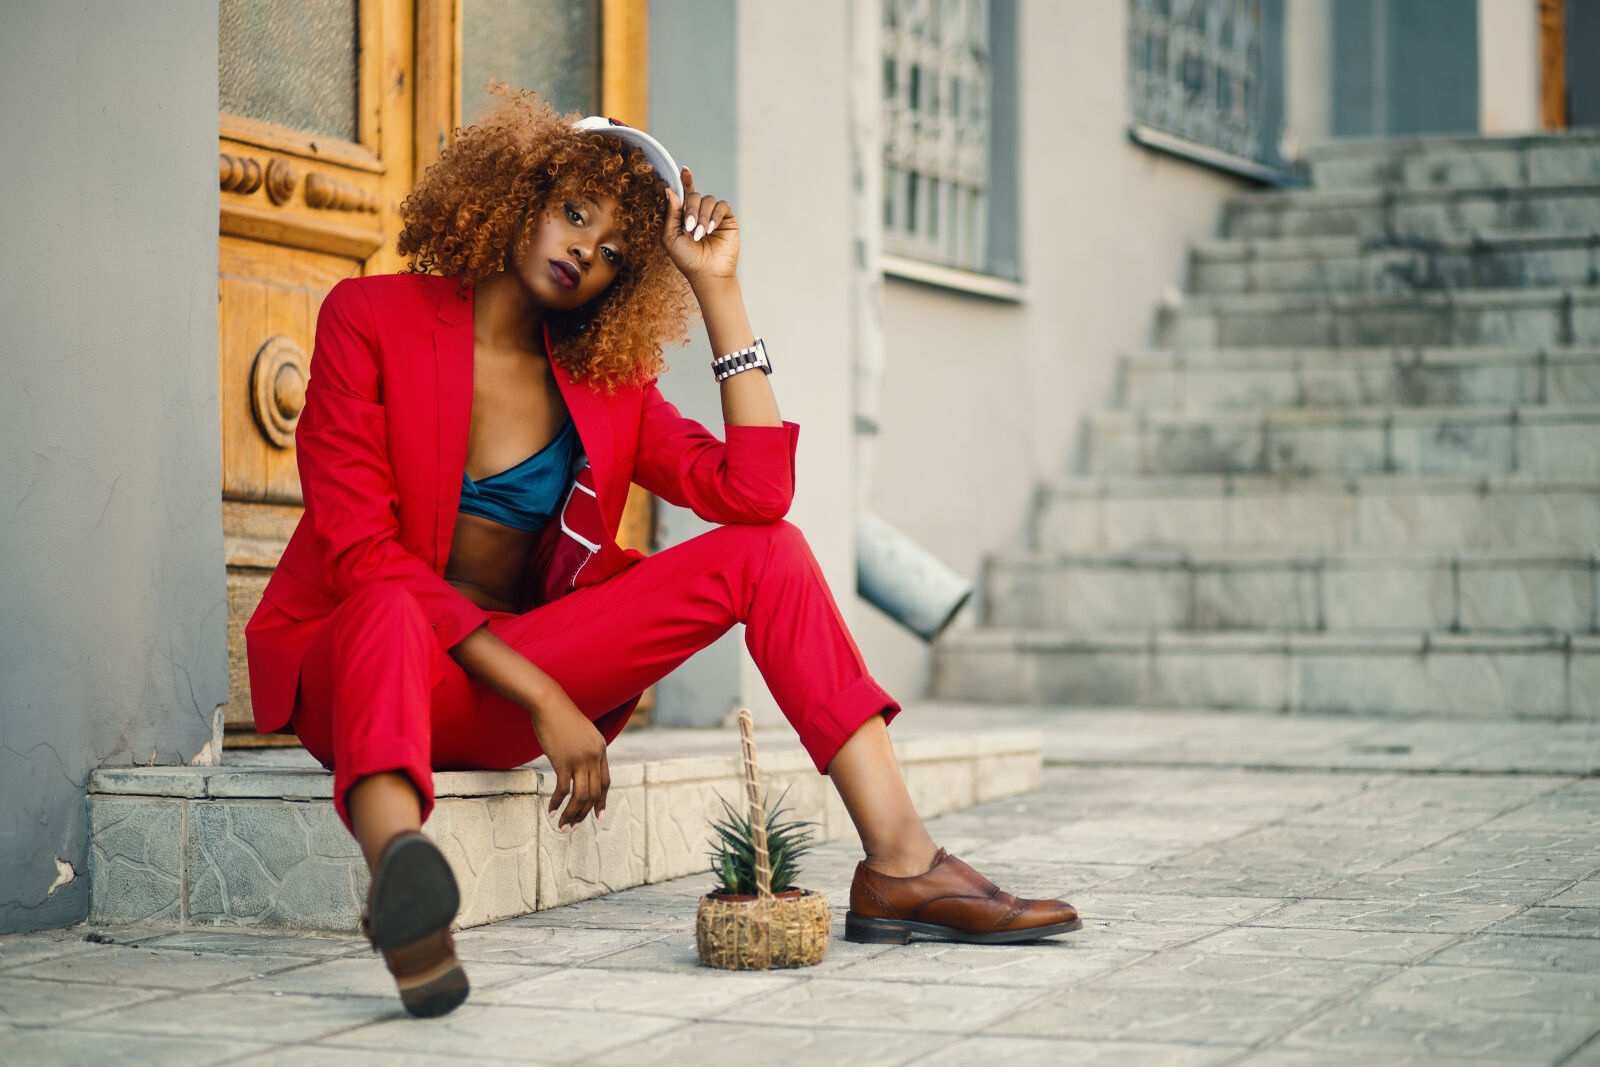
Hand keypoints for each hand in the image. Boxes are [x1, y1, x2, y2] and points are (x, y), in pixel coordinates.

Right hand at [528, 687, 609, 830]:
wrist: (549, 703)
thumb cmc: (561, 717)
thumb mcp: (582, 734)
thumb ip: (586, 751)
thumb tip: (581, 770)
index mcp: (601, 749)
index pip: (606, 782)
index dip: (602, 801)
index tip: (598, 816)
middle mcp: (595, 755)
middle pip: (594, 792)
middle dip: (585, 813)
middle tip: (575, 827)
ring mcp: (580, 759)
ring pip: (581, 795)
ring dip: (572, 814)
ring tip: (563, 826)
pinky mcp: (563, 760)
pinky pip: (563, 789)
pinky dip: (558, 803)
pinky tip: (551, 811)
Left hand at [663, 166, 738, 285]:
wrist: (707, 273)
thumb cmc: (687, 259)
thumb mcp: (671, 236)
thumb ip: (671, 213)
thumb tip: (670, 189)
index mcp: (685, 215)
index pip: (686, 193)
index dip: (686, 180)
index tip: (684, 170)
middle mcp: (700, 213)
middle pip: (695, 196)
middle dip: (691, 210)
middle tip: (689, 228)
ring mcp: (714, 215)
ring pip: (708, 200)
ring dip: (702, 217)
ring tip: (700, 235)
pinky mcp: (727, 219)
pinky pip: (721, 206)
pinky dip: (714, 215)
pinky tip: (711, 229)